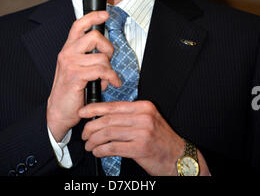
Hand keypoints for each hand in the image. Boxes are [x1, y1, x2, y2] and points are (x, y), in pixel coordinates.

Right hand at [46, 11, 121, 141]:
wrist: (58, 111)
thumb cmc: (71, 90)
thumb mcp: (78, 68)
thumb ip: (89, 57)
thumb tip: (107, 52)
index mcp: (68, 49)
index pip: (78, 25)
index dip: (92, 17)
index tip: (105, 14)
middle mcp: (67, 53)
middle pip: (94, 36)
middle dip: (108, 48)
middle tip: (109, 60)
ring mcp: (70, 63)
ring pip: (101, 57)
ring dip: (110, 70)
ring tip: (108, 79)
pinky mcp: (75, 75)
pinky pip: (101, 70)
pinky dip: (111, 77)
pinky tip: (111, 83)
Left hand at [79, 100, 200, 175]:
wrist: (179, 156)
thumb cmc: (161, 139)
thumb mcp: (148, 120)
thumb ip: (129, 115)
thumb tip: (103, 116)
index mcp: (144, 107)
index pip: (113, 106)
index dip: (95, 109)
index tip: (83, 112)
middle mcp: (143, 117)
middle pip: (109, 119)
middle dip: (91, 127)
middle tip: (84, 134)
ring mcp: (142, 133)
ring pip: (108, 134)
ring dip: (94, 141)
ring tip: (89, 145)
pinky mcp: (140, 148)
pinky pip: (113, 148)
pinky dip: (101, 150)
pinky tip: (98, 152)